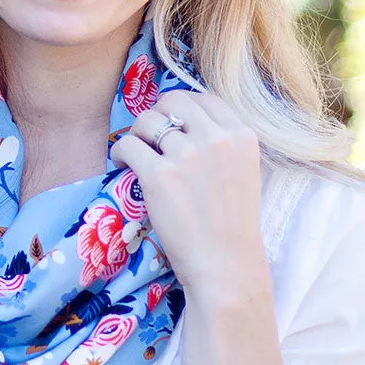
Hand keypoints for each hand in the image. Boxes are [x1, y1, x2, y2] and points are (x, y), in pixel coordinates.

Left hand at [109, 90, 264, 299]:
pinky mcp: (158, 174)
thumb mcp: (243, 173)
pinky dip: (120, 152)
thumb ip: (223, 145)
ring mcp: (186, 154)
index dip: (182, 106)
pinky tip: (122, 163)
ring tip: (134, 151)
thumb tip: (187, 124)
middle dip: (157, 112)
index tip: (172, 120)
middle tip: (150, 133)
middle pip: (173, 100)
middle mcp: (216, 138)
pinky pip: (128, 144)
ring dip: (136, 133)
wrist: (226, 265)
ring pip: (147, 120)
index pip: (204, 98)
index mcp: (241, 136)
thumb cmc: (233, 227)